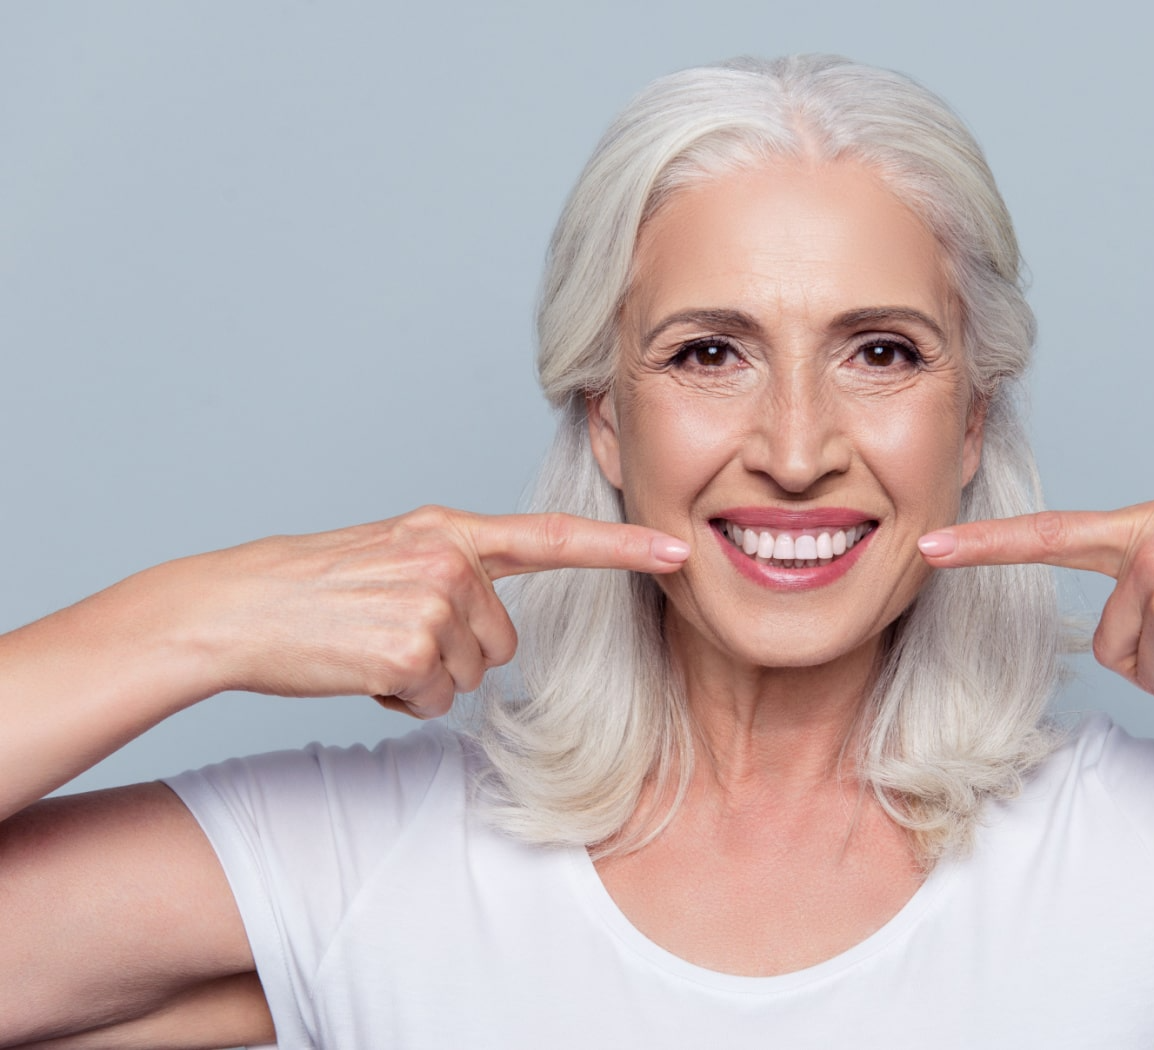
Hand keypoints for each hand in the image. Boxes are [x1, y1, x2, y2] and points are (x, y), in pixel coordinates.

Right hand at [166, 507, 688, 717]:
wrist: (237, 608)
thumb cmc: (315, 589)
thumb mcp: (393, 553)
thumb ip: (455, 568)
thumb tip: (496, 623)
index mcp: (449, 530)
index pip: (553, 537)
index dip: (621, 549)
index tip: (678, 551)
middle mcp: (450, 558)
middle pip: (505, 640)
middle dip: (455, 653)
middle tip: (388, 633)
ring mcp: (433, 602)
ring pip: (472, 674)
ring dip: (427, 678)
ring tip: (369, 646)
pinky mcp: (412, 648)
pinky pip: (437, 700)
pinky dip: (402, 700)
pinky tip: (360, 669)